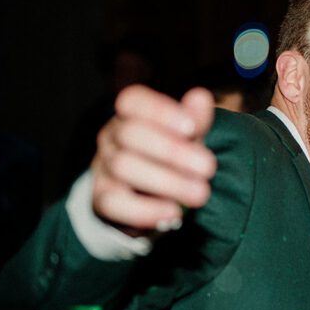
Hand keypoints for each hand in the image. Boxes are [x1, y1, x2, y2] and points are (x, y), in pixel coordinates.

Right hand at [92, 85, 216, 231]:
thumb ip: (195, 120)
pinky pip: (114, 203)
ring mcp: (103, 167)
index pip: (132, 100)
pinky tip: (174, 212)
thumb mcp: (186, 137)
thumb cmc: (169, 157)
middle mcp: (111, 137)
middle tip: (208, 168)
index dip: (160, 111)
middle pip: (131, 134)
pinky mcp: (101, 199)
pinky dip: (146, 209)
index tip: (191, 127)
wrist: (147, 198)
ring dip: (167, 181)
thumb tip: (201, 97)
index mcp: (130, 114)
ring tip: (200, 193)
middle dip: (173, 151)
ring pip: (123, 167)